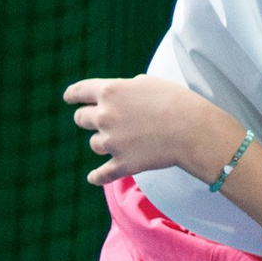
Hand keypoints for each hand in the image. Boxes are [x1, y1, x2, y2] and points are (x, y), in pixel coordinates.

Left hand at [63, 74, 237, 191]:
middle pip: (81, 118)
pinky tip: (93, 178)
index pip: (79, 91)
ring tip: (121, 140)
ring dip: (104, 142)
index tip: (69, 98)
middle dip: (90, 118)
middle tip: (102, 120)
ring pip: (94, 144)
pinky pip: (101, 174)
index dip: (72, 95)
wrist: (192, 130)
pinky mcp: (122, 165)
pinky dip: (97, 176)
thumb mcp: (147, 83)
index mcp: (110, 91)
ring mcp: (112, 142)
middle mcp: (105, 116)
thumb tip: (117, 97)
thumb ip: (125, 88)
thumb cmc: (175, 101)